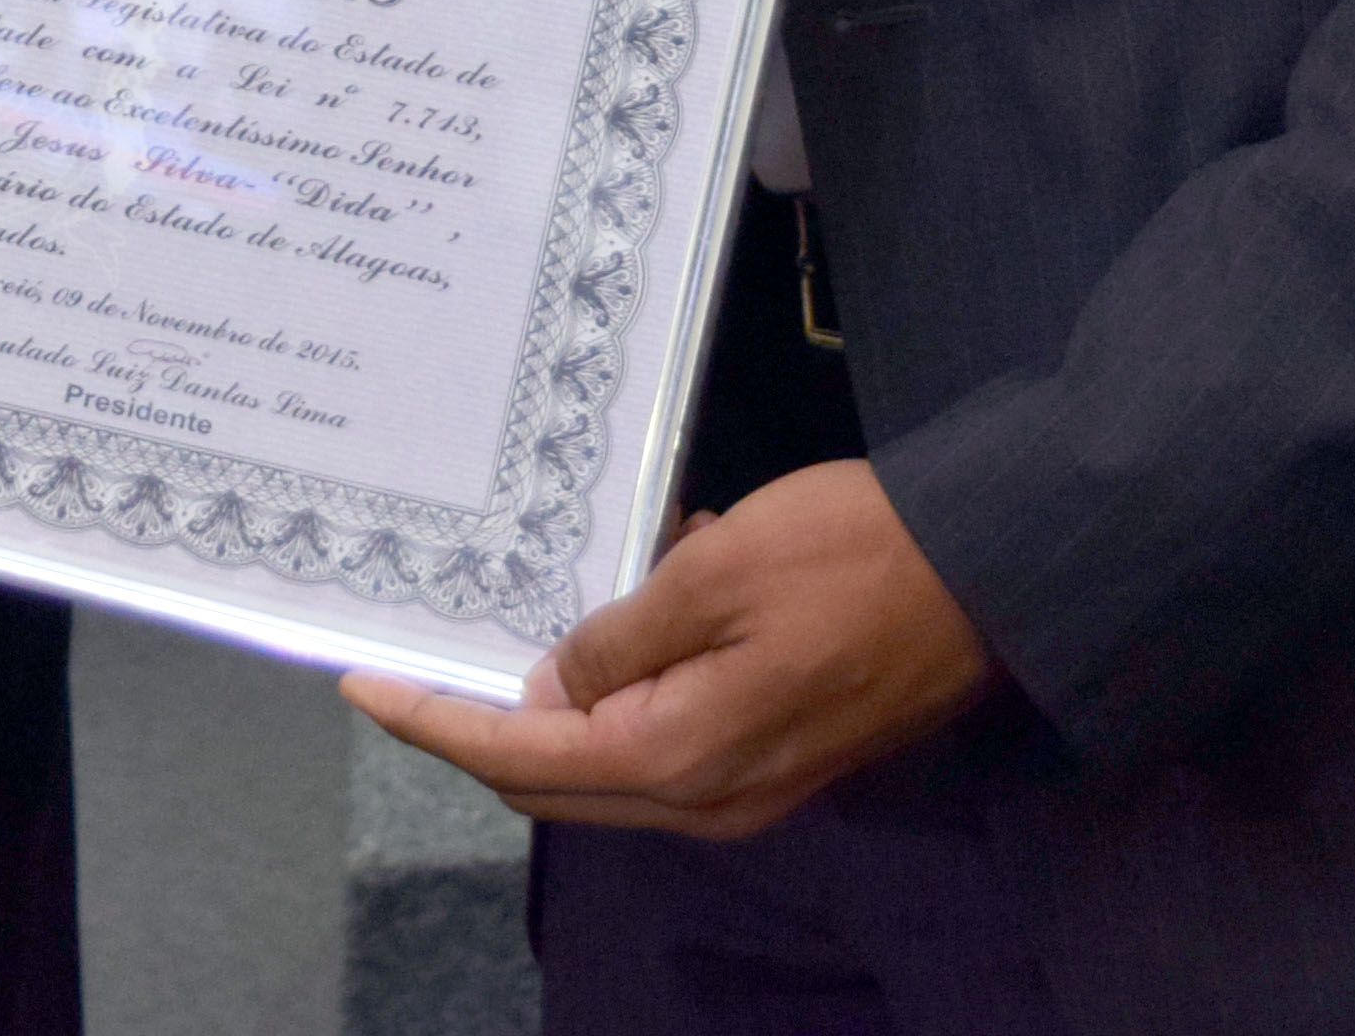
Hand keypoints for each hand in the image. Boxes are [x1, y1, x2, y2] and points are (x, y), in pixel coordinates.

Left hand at [348, 458, 995, 839]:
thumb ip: (619, 640)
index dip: (435, 723)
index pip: (522, 760)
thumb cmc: (851, 555)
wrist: (992, 573)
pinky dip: (625, 691)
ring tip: (518, 624)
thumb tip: (552, 692)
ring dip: (556, 708)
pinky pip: (669, 739)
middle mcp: (707, 799)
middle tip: (412, 663)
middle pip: (556, 783)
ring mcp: (750, 788)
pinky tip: (628, 611)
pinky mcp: (780, 756)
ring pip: (611, 766)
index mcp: (679, 757)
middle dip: (477, 729)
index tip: (362, 682)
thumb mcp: (713, 572)